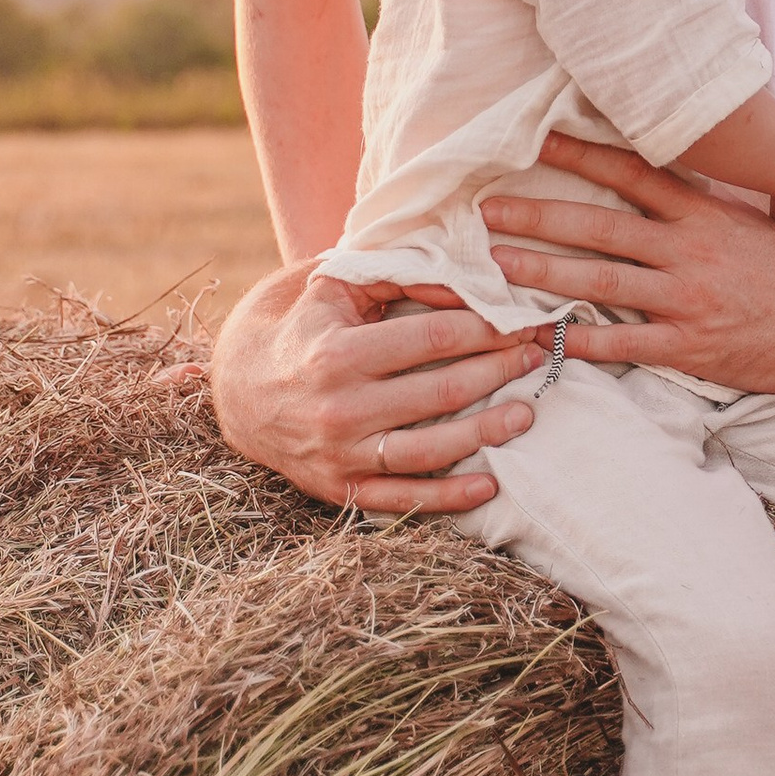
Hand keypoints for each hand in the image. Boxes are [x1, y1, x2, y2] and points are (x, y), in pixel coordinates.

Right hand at [207, 262, 547, 513]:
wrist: (237, 388)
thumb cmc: (302, 324)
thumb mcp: (335, 285)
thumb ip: (397, 276)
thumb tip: (465, 282)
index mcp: (337, 352)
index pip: (430, 339)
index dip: (484, 329)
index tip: (521, 321)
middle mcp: (339, 407)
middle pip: (439, 394)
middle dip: (497, 373)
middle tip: (537, 358)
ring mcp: (340, 454)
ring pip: (428, 451)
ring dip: (485, 434)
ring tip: (526, 413)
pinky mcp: (340, 488)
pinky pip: (402, 498)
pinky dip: (447, 498)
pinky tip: (487, 485)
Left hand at [483, 140, 774, 397]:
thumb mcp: (753, 223)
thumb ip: (701, 208)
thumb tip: (655, 183)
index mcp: (704, 213)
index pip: (632, 172)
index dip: (582, 154)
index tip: (538, 138)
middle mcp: (688, 250)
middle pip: (600, 226)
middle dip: (538, 215)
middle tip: (485, 208)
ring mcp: (687, 299)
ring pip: (600, 281)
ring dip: (543, 271)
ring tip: (495, 264)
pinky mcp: (690, 347)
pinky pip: (622, 343)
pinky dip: (576, 340)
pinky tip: (539, 337)